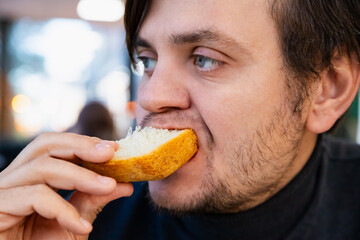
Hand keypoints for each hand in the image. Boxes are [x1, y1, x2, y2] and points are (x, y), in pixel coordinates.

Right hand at [0, 132, 133, 238]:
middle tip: (111, 153)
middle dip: (81, 146)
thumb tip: (124, 184)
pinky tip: (83, 226)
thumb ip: (92, 201)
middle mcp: (12, 180)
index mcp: (28, 178)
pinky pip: (35, 197)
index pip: (54, 146)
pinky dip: (64, 209)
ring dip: (81, 176)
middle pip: (44, 145)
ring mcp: (1, 193)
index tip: (113, 148)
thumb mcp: (73, 223)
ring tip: (109, 187)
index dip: (83, 143)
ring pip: (42, 167)